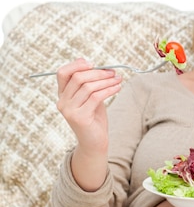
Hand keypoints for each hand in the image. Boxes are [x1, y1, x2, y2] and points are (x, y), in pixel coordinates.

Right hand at [56, 58, 121, 190]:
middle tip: (113, 72)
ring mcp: (69, 110)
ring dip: (106, 81)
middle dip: (98, 73)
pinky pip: (96, 97)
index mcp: (62, 95)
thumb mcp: (90, 98)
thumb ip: (89, 84)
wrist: (94, 143)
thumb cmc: (94, 119)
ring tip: (118, 79)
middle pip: (78, 77)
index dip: (76, 64)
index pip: (62, 73)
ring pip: (88, 86)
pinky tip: (117, 88)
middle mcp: (62, 102)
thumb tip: (97, 66)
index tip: (93, 64)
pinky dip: (109, 89)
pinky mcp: (80, 117)